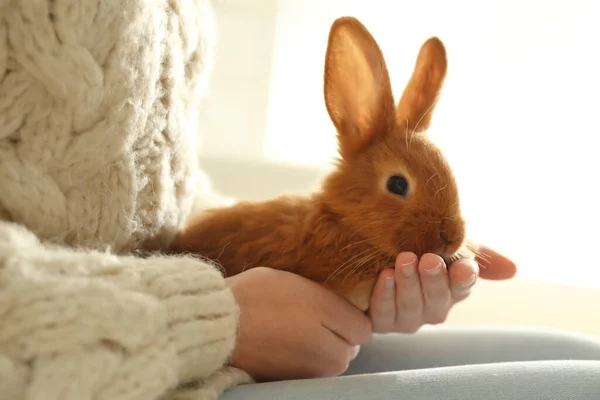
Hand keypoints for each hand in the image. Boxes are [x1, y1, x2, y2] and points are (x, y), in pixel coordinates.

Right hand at [226, 267, 371, 380]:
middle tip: (302, 310)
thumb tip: (355, 321)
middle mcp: (331, 364)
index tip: (325, 301)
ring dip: (316, 343)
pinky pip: (306, 365)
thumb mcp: (308, 289)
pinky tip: (278, 337)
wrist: (219, 325)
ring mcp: (310, 375)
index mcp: (340, 338)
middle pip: (346, 344)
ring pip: (326, 355)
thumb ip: (337, 306)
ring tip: (287, 322)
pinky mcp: (289, 381)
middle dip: (333, 330)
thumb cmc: (262, 298)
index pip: (362, 327)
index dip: (345, 311)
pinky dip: (298, 355)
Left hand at [368, 246, 515, 332]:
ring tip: (403, 261)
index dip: (464, 278)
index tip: (463, 266)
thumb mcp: (446, 244)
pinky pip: (384, 313)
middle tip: (429, 259)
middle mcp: (432, 308)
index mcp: (452, 289)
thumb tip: (512, 269)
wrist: (372, 251)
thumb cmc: (415, 246)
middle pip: (437, 299)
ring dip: (409, 284)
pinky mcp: (381, 322)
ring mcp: (407, 318)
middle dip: (434, 279)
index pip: (463, 287)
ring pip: (411, 307)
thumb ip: (478, 254)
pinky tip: (384, 276)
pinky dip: (384, 294)